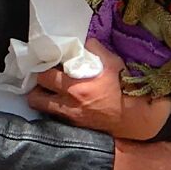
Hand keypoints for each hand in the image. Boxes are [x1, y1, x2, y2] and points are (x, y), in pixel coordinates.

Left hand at [27, 39, 170, 139]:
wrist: (135, 117)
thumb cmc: (125, 88)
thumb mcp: (113, 63)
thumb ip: (96, 50)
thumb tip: (85, 42)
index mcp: (75, 87)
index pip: (44, 76)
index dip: (40, 68)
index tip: (42, 64)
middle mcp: (67, 105)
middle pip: (35, 97)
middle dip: (35, 87)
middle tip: (40, 80)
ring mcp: (70, 119)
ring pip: (42, 110)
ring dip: (41, 100)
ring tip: (45, 92)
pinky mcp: (75, 128)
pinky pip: (55, 118)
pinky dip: (53, 111)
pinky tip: (59, 103)